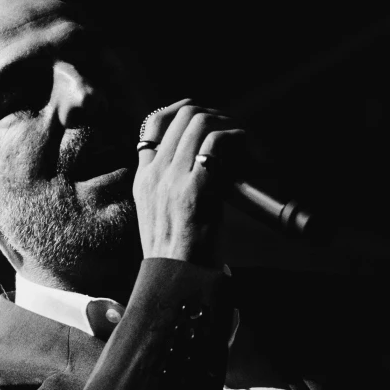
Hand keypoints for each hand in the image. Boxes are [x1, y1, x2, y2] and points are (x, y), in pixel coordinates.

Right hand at [133, 100, 245, 266]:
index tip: (200, 111)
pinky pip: (217, 142)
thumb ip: (169, 189)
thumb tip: (200, 168)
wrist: (176, 279)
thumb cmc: (177, 254)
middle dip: (212, 113)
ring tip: (241, 137)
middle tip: (230, 127)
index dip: (178, 110)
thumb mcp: (159, 216)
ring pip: (199, 122)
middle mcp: (155, 174)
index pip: (151, 126)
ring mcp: (174, 179)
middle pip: (181, 117)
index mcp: (144, 179)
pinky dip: (235, 137)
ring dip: (226, 122)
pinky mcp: (197, 187)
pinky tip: (245, 147)